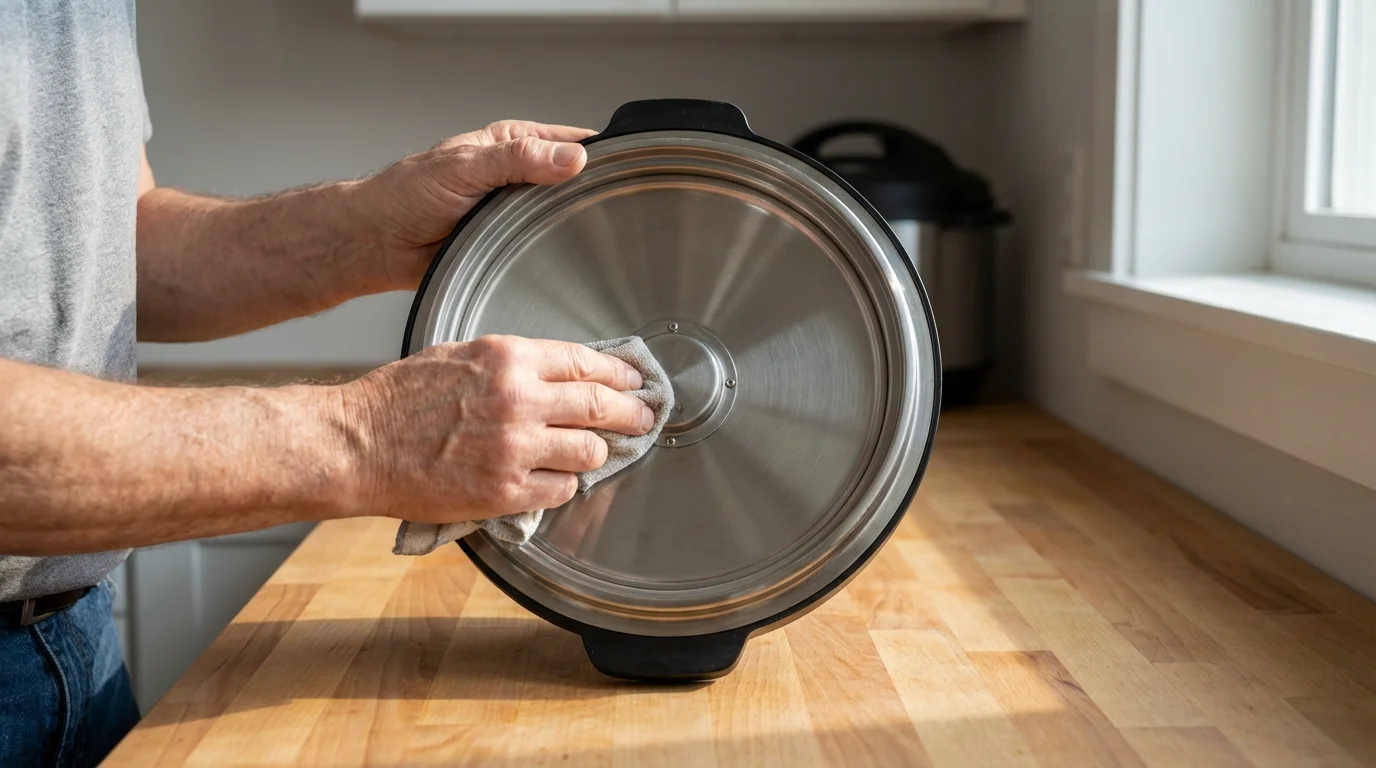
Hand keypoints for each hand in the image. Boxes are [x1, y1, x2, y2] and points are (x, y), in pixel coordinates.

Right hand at [337, 335, 652, 523]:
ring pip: (591, 451)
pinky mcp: (506, 491)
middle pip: (603, 406)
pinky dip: (565, 484)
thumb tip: (561, 371)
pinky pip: (563, 489)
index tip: (635, 381)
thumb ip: (512, 362)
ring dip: (596, 452)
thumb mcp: (460, 354)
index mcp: (508, 358)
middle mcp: (519, 399)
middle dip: (633, 413)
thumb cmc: (400, 398)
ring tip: (592, 452)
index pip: (587, 362)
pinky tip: (555, 478)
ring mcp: (515, 448)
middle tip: (645, 418)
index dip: (621, 373)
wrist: (359, 443)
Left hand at [353, 120, 596, 291]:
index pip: (568, 141)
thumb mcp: (465, 166)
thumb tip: (570, 158)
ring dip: (569, 229)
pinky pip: (540, 250)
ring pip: (559, 219)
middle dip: (589, 195)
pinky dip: (551, 255)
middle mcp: (517, 177)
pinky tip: (564, 262)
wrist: (377, 243)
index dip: (595, 152)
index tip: (622, 167)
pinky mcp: (507, 246)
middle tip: (614, 210)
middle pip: (571, 182)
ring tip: (593, 240)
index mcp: (510, 144)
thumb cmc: (405, 196)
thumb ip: (516, 160)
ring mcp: (514, 213)